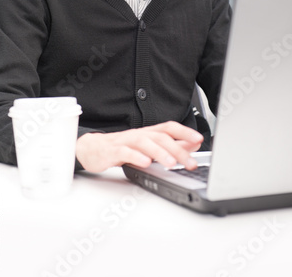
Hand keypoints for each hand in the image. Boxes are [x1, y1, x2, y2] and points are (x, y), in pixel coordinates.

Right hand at [76, 121, 202, 173]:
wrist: (92, 149)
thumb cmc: (122, 148)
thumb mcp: (148, 148)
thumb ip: (170, 146)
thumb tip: (191, 145)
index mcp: (148, 133)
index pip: (169, 128)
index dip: (184, 132)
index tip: (199, 139)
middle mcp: (139, 134)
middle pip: (161, 137)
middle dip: (178, 149)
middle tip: (190, 162)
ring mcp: (125, 142)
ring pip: (145, 143)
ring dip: (160, 153)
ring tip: (171, 164)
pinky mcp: (113, 151)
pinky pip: (125, 152)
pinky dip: (136, 157)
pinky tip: (145, 164)